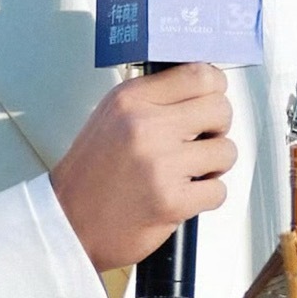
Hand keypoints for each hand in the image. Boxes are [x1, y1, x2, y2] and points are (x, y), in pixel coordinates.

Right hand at [51, 65, 236, 271]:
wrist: (69, 222)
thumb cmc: (91, 174)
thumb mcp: (111, 117)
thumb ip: (152, 99)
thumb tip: (200, 87)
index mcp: (131, 99)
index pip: (199, 75)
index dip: (215, 89)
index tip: (211, 101)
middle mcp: (146, 126)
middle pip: (220, 109)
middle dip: (218, 128)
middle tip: (202, 141)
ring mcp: (161, 164)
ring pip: (226, 151)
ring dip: (215, 165)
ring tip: (190, 171)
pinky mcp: (172, 201)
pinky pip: (219, 190)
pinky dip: (207, 195)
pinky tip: (185, 194)